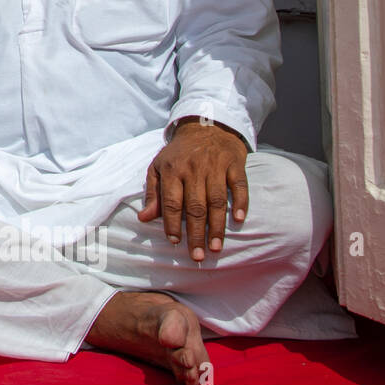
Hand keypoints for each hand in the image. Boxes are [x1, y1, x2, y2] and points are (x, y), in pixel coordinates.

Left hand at [139, 118, 249, 261]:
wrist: (205, 127)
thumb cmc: (179, 154)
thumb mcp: (158, 168)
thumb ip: (152, 194)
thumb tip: (144, 219)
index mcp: (172, 170)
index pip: (172, 202)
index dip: (173, 223)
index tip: (174, 243)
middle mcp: (194, 169)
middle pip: (195, 206)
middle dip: (196, 233)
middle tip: (197, 256)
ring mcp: (216, 166)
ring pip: (217, 201)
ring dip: (217, 226)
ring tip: (215, 248)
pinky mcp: (234, 164)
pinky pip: (239, 186)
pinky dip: (240, 203)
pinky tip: (239, 221)